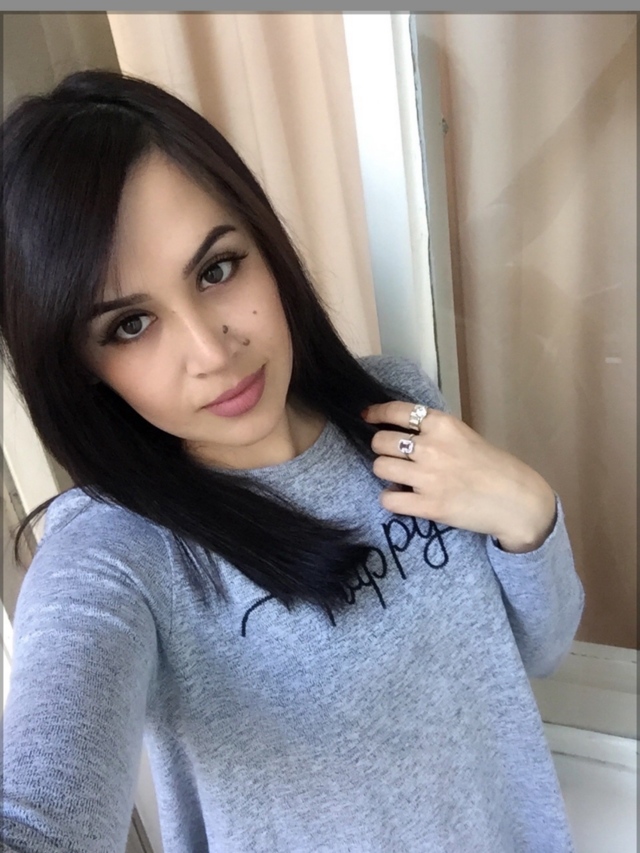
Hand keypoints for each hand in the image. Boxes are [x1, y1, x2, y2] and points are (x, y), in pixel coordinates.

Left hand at [362, 401, 556, 551]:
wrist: (515, 500)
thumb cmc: (491, 466)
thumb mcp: (462, 435)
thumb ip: (433, 431)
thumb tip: (396, 429)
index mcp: (442, 424)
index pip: (395, 411)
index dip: (375, 413)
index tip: (367, 416)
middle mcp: (431, 447)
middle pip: (380, 441)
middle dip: (382, 448)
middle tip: (394, 456)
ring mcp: (428, 478)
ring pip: (379, 467)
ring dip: (386, 472)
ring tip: (401, 477)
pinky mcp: (429, 506)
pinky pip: (388, 499)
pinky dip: (392, 498)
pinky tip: (404, 498)